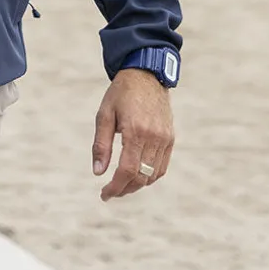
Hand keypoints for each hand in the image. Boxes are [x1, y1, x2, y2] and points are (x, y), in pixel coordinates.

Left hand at [92, 69, 173, 200]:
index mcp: (135, 131)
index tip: (104, 194)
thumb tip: (97, 172)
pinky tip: (137, 176)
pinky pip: (162, 166)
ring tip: (121, 185)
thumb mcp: (104, 114)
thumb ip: (101, 145)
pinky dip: (150, 176)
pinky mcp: (170, 138)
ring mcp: (165, 139)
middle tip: (110, 192)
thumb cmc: (120, 93)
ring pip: (153, 175)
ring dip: (137, 185)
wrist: (146, 75)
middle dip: (124, 189)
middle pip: (141, 177)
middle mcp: (154, 137)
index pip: (127, 171)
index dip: (115, 187)